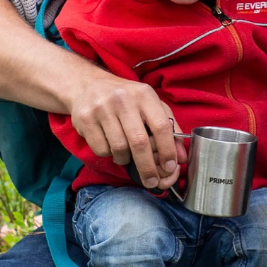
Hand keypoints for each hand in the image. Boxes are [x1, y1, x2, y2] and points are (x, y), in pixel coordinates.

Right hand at [69, 70, 182, 189]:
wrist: (87, 85)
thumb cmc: (126, 99)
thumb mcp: (150, 104)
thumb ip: (170, 128)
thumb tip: (182, 157)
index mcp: (144, 95)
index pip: (161, 126)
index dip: (168, 150)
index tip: (170, 167)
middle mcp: (123, 100)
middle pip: (139, 142)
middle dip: (147, 167)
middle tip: (151, 181)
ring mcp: (102, 109)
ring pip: (119, 148)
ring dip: (125, 159)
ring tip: (126, 155)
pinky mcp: (84, 119)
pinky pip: (101, 149)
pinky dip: (108, 154)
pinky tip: (109, 145)